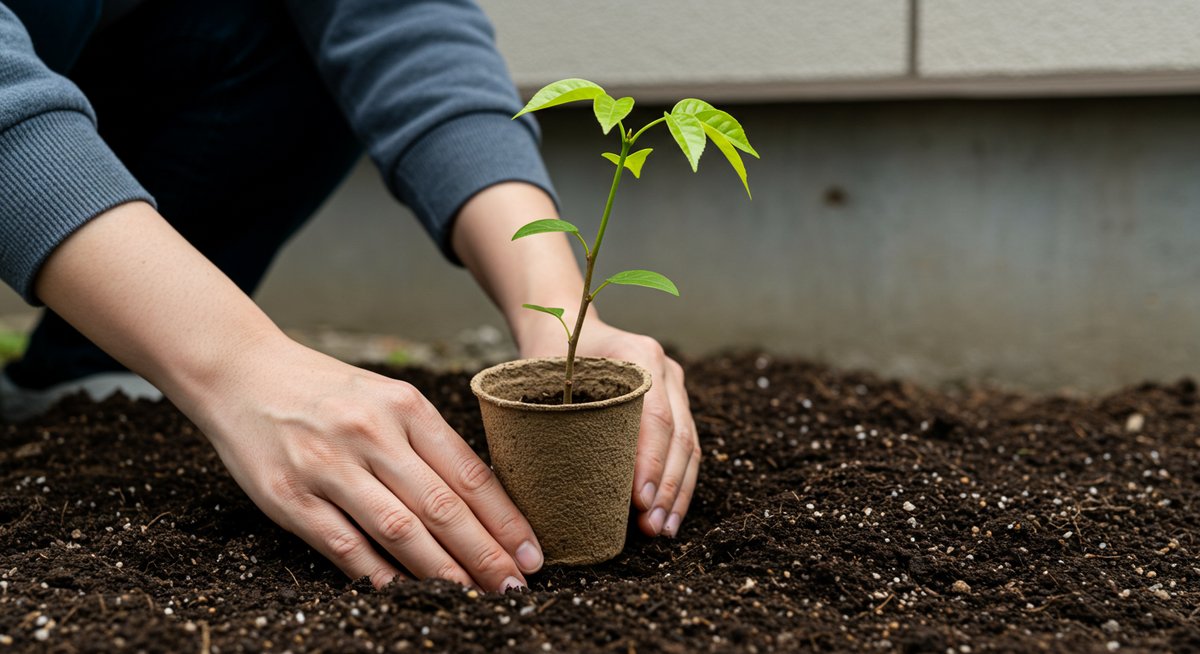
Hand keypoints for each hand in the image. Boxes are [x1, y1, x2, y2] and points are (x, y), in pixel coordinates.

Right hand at [33, 202, 542, 590]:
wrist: (242, 371)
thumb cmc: (325, 391)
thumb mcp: (384, 398)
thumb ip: (426, 444)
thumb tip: (480, 504)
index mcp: (404, 406)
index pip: (468, 471)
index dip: (505, 518)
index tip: (531, 552)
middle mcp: (372, 433)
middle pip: (442, 505)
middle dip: (485, 553)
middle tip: (514, 585)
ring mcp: (329, 465)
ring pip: (400, 529)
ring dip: (442, 571)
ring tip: (473, 595)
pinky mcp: (289, 496)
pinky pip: (344, 545)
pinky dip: (378, 574)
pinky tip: (406, 593)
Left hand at [521, 320, 699, 538]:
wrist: (566, 325)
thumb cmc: (547, 354)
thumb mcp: (542, 375)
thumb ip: (543, 413)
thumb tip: (525, 481)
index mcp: (638, 354)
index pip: (654, 415)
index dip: (650, 461)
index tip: (638, 500)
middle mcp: (665, 369)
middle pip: (679, 435)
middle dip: (667, 487)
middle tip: (652, 528)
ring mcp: (675, 387)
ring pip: (689, 446)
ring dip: (678, 493)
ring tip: (662, 530)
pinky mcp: (675, 405)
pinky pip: (686, 448)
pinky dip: (679, 484)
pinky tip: (668, 515)